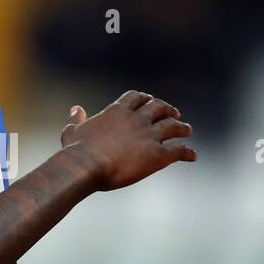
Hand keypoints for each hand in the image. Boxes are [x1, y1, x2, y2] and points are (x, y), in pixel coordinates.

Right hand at [60, 91, 195, 191]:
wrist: (85, 165)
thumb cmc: (76, 152)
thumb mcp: (72, 132)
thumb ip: (75, 119)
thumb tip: (76, 109)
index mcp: (117, 111)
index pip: (136, 97)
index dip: (145, 98)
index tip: (150, 101)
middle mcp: (136, 119)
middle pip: (159, 107)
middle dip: (168, 109)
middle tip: (174, 114)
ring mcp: (149, 136)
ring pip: (173, 126)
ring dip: (182, 127)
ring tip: (187, 130)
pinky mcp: (157, 154)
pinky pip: (178, 150)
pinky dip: (187, 152)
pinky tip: (192, 156)